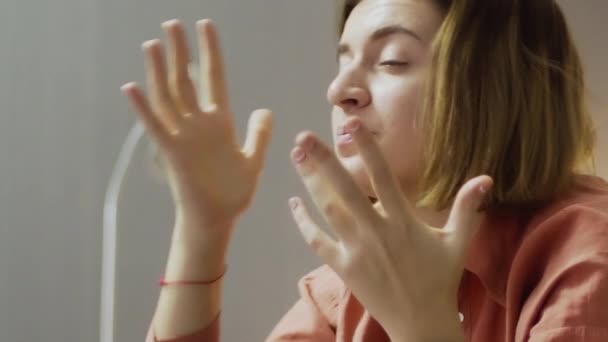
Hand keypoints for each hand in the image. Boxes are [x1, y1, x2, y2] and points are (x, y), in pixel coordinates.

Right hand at [121, 19, 273, 240]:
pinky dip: (143, 109)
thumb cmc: (233, 194)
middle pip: (186, 80)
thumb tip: (264, 109)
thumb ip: (259, 134)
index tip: (205, 26)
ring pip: (169, 96)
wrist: (216, 220)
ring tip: (153, 44)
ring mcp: (184, 136)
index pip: (214, 77)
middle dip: (180, 51)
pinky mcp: (172, 153)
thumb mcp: (253, 160)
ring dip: (160, 71)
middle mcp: (199, 124)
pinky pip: (155, 127)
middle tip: (172, 23)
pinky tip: (131, 88)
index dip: (210, 51)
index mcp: (220, 122)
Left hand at [288, 118, 491, 340]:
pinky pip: (318, 243)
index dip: (367, 149)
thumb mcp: (458, 243)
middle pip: (345, 191)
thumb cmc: (440, 280)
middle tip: (303, 137)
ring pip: (328, 211)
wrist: (421, 323)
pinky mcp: (343, 268)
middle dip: (323, 162)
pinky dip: (304, 223)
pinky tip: (293, 203)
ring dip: (310, 183)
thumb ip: (467, 208)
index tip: (352, 124)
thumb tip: (486, 177)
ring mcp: (357, 251)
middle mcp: (376, 232)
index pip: (383, 177)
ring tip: (296, 157)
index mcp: (403, 222)